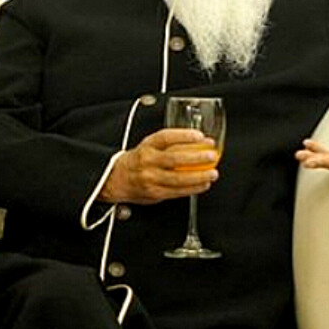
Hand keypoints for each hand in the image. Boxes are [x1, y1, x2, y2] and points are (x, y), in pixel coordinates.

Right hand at [98, 127, 218, 204]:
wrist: (116, 179)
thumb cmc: (138, 161)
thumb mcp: (149, 146)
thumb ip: (169, 145)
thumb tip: (200, 142)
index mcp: (146, 146)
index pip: (165, 137)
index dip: (183, 135)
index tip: (200, 136)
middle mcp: (147, 162)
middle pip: (174, 159)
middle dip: (196, 157)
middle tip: (211, 155)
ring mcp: (150, 178)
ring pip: (178, 178)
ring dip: (199, 176)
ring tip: (212, 173)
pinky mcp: (155, 193)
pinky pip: (178, 191)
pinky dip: (194, 188)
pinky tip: (204, 184)